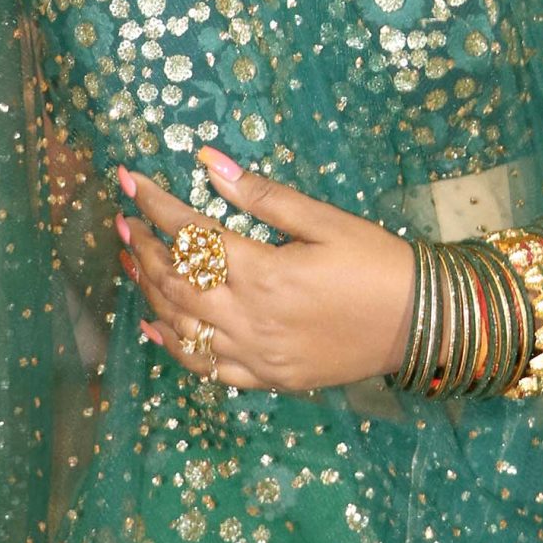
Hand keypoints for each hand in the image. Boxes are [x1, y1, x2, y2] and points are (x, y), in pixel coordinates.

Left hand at [116, 151, 416, 392]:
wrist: (419, 324)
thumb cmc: (378, 264)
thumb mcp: (326, 220)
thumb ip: (263, 197)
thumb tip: (210, 164)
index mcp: (264, 273)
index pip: (191, 234)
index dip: (155, 204)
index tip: (130, 180)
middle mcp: (249, 318)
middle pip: (175, 280)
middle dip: (143, 246)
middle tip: (123, 220)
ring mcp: (254, 354)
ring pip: (181, 324)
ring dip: (150, 291)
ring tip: (131, 260)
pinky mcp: (265, 378)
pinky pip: (205, 367)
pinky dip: (175, 346)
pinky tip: (156, 326)